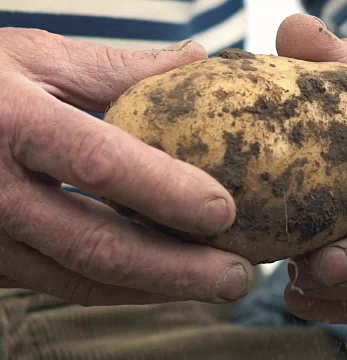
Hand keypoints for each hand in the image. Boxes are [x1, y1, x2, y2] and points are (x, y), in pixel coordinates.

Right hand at [0, 28, 251, 304]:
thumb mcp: (33, 58)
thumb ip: (115, 69)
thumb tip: (197, 60)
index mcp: (11, 123)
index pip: (99, 164)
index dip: (166, 192)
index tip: (224, 211)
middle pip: (96, 245)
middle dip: (177, 269)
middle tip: (238, 275)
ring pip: (82, 278)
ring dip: (157, 288)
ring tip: (217, 285)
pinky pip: (64, 284)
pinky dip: (123, 288)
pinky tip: (166, 282)